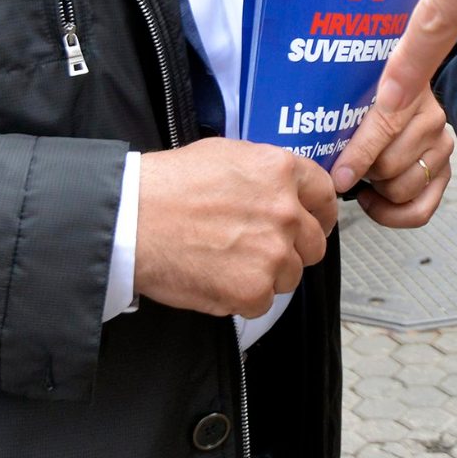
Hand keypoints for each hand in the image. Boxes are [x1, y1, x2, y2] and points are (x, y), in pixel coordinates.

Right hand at [132, 138, 337, 316]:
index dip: (319, 213)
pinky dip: (241, 297)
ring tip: (227, 263)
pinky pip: (263, 302)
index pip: (325, 195)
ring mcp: (273, 253)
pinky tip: (215, 279)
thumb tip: (282, 191)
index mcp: (281, 171)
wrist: (131, 220)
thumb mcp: (226, 155)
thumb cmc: (167, 186)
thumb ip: (265, 174)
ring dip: (266, 275)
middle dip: (293, 249)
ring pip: (290, 275)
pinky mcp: (254, 290)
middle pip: (314, 243)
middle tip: (260, 250)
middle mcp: (286, 211)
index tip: (313, 224)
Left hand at [340, 85, 453, 227]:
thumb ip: (341, 112)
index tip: (339, 176)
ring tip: (366, 175)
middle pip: (390, 165)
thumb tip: (320, 154)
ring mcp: (441, 147)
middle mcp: (432, 119)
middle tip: (348, 165)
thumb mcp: (356, 94)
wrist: (399, 95)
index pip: (387, 126)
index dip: (361, 154)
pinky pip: (419, 211)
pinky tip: (374, 198)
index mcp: (410, 91)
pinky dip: (391, 214)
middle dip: (363, 172)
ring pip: (401, 190)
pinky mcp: (444, 173)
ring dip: (377, 189)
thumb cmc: (371, 100)